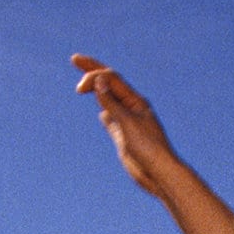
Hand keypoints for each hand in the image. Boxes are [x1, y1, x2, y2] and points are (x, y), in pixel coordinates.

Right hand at [72, 55, 175, 193]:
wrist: (159, 175)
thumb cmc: (148, 148)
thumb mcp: (127, 123)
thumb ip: (112, 102)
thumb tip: (98, 80)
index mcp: (136, 101)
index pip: (111, 78)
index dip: (94, 74)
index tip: (80, 88)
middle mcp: (131, 108)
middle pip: (109, 83)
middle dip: (92, 71)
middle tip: (74, 59)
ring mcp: (127, 122)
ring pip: (110, 100)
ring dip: (98, 90)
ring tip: (84, 85)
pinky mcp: (124, 137)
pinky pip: (113, 120)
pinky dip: (106, 114)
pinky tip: (102, 114)